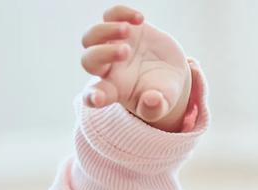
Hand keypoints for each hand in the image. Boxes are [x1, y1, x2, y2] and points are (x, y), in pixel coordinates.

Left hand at [79, 5, 192, 131]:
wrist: (169, 71)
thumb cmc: (161, 92)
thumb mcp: (162, 105)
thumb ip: (155, 108)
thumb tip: (151, 100)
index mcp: (113, 90)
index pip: (94, 95)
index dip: (92, 96)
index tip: (98, 98)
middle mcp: (108, 68)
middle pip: (88, 60)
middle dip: (102, 53)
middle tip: (126, 52)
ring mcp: (112, 46)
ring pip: (91, 36)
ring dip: (105, 30)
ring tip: (127, 30)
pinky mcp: (123, 29)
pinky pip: (110, 16)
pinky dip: (120, 13)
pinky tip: (139, 19)